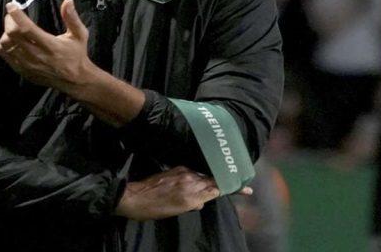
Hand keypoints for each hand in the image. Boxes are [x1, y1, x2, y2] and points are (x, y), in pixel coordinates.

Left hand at [0, 0, 95, 92]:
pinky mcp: (23, 71)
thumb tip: (68, 1)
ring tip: (13, 28)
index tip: (11, 5)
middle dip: (9, 21)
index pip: (27, 29)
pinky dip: (4, 46)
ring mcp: (28, 65)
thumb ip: (72, 18)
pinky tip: (12, 41)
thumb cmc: (76, 54)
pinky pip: (5, 56)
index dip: (17, 15)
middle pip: (12, 35)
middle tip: (12, 15)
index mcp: (51, 45)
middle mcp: (37, 56)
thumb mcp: (80, 35)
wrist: (74, 80)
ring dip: (6, 33)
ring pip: (6, 45)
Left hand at [114, 167, 233, 220]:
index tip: (247, 188)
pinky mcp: (176, 169)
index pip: (218, 188)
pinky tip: (202, 178)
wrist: (134, 197)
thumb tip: (202, 201)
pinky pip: (194, 171)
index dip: (233, 188)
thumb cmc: (154, 209)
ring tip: (225, 177)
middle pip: (214, 178)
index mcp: (192, 192)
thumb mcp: (176, 211)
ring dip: (214, 176)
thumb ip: (192, 204)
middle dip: (228, 179)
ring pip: (204, 174)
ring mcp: (183, 172)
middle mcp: (190, 179)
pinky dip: (201, 175)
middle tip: (241, 180)